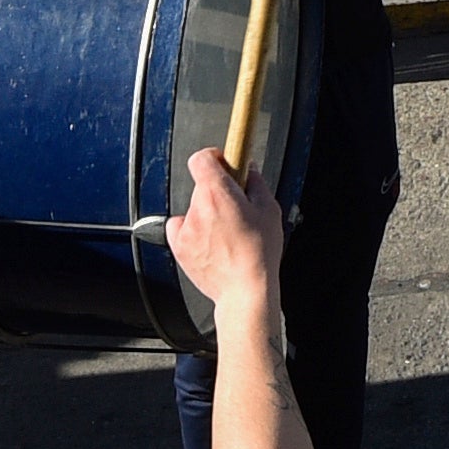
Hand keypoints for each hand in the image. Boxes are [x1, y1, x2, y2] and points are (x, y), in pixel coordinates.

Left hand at [173, 148, 286, 316]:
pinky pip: (181, 229)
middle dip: (217, 192)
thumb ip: (256, 183)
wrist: (244, 290)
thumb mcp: (269, 210)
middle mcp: (197, 208)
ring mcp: (185, 229)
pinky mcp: (178, 247)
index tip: (224, 165)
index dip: (214, 158)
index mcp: (218, 193)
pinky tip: (211, 243)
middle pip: (201, 186)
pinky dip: (192, 231)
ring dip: (206, 214)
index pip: (202, 158)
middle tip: (235, 208)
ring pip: (194, 209)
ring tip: (226, 233)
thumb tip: (249, 170)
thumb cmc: (258, 254)